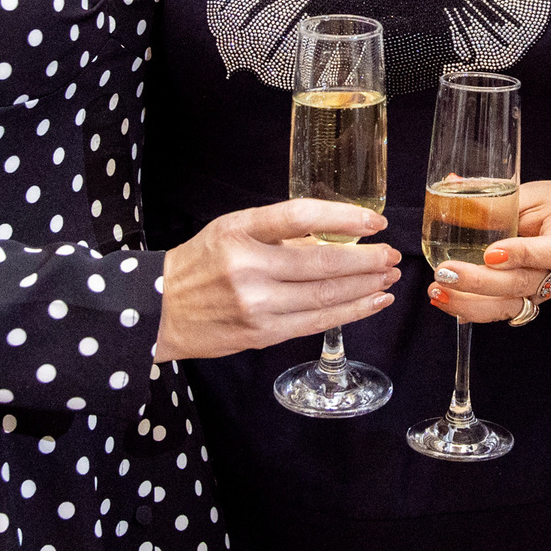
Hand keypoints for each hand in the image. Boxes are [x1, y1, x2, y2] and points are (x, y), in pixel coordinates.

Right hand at [154, 199, 402, 359]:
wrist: (158, 309)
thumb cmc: (200, 264)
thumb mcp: (231, 231)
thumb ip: (279, 234)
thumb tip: (335, 238)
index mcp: (238, 231)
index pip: (300, 216)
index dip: (344, 217)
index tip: (376, 222)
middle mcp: (248, 267)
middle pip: (322, 262)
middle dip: (367, 259)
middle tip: (393, 255)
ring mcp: (256, 304)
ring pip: (325, 295)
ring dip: (365, 286)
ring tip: (389, 276)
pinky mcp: (262, 334)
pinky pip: (316, 323)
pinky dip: (351, 312)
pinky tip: (372, 302)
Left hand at [429, 179, 550, 323]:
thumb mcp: (532, 194)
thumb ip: (499, 199)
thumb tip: (453, 184)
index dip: (523, 254)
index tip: (490, 253)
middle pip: (523, 283)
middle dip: (480, 282)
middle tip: (445, 273)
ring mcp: (545, 290)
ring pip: (511, 306)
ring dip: (470, 303)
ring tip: (438, 292)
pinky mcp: (529, 299)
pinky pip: (503, 310)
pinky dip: (473, 310)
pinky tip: (448, 303)